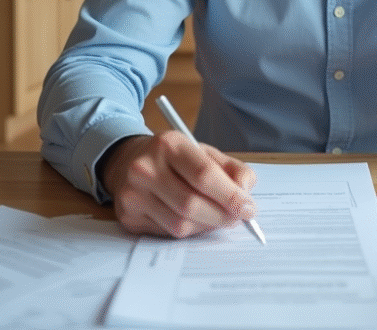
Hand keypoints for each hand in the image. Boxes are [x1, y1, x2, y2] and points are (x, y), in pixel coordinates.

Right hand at [102, 133, 258, 237]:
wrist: (128, 161)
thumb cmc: (174, 159)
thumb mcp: (205, 153)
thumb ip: (233, 170)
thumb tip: (245, 193)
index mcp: (169, 144)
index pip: (204, 175)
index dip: (230, 196)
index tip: (248, 208)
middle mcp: (145, 168)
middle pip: (192, 204)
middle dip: (222, 216)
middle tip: (237, 218)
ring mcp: (133, 194)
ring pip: (180, 225)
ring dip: (206, 226)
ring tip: (216, 217)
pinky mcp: (128, 216)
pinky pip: (167, 233)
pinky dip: (189, 231)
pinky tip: (194, 220)